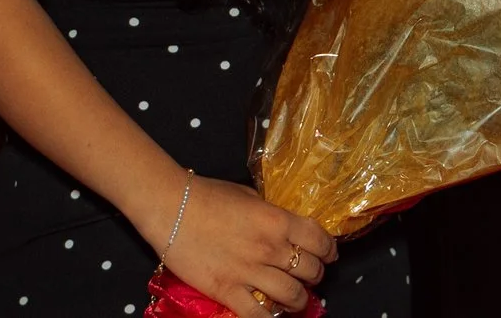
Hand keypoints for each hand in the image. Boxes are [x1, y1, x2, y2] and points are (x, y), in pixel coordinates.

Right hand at [146, 176, 334, 317]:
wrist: (171, 208)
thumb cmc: (208, 195)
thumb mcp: (249, 196)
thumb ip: (270, 213)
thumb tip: (282, 225)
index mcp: (277, 220)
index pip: (319, 240)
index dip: (329, 250)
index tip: (329, 254)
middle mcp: (270, 247)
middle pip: (310, 270)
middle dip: (316, 275)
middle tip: (311, 276)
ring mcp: (249, 272)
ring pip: (292, 296)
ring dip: (299, 300)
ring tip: (296, 299)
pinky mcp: (227, 291)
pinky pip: (258, 314)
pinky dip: (269, 317)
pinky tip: (271, 312)